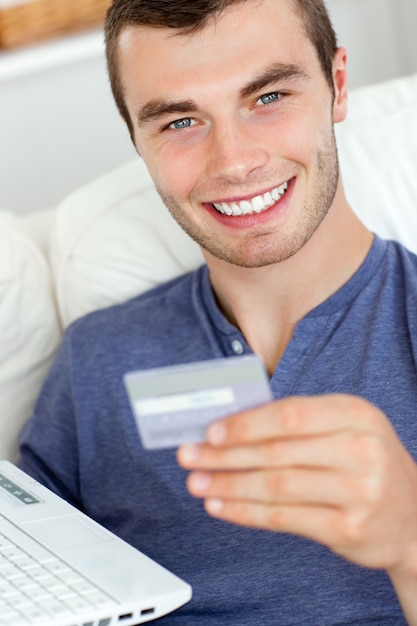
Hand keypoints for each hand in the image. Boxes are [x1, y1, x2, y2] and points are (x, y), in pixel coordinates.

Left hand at [177, 394, 416, 573]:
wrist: (413, 517)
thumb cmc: (364, 463)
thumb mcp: (344, 429)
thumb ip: (295, 425)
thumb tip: (228, 427)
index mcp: (355, 413)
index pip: (290, 414)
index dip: (245, 424)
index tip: (209, 430)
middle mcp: (361, 449)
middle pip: (277, 450)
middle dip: (225, 454)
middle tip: (190, 456)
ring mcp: (359, 491)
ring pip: (276, 486)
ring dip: (229, 484)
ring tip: (198, 483)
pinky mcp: (349, 528)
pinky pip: (284, 518)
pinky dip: (246, 512)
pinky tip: (222, 506)